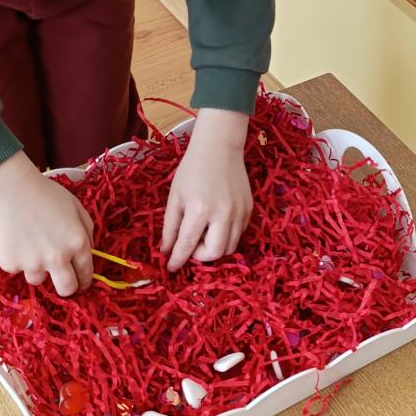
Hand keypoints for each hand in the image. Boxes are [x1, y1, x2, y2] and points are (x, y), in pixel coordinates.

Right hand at [0, 152, 93, 295]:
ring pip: (37, 279)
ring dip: (36, 268)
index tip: (80, 283)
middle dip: (67, 289)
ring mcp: (33, 264)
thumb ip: (86, 229)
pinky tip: (14, 238)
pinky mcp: (11, 265)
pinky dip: (16, 258)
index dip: (84, 281)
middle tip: (60, 282)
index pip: (86, 274)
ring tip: (29, 244)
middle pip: (66, 289)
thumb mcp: (75, 206)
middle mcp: (57, 258)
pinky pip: (16, 268)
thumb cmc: (44, 193)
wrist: (10, 189)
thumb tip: (89, 249)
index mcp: (77, 244)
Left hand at [160, 110, 251, 271]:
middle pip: (214, 253)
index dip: (178, 260)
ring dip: (214, 248)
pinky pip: (238, 234)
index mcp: (199, 209)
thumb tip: (166, 251)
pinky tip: (216, 223)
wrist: (219, 147)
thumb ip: (170, 226)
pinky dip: (226, 236)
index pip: (188, 245)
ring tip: (204, 232)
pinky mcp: (249, 209)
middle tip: (192, 244)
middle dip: (200, 256)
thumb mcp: (175, 196)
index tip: (171, 268)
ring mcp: (239, 212)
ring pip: (230, 248)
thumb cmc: (192, 169)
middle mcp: (222, 213)